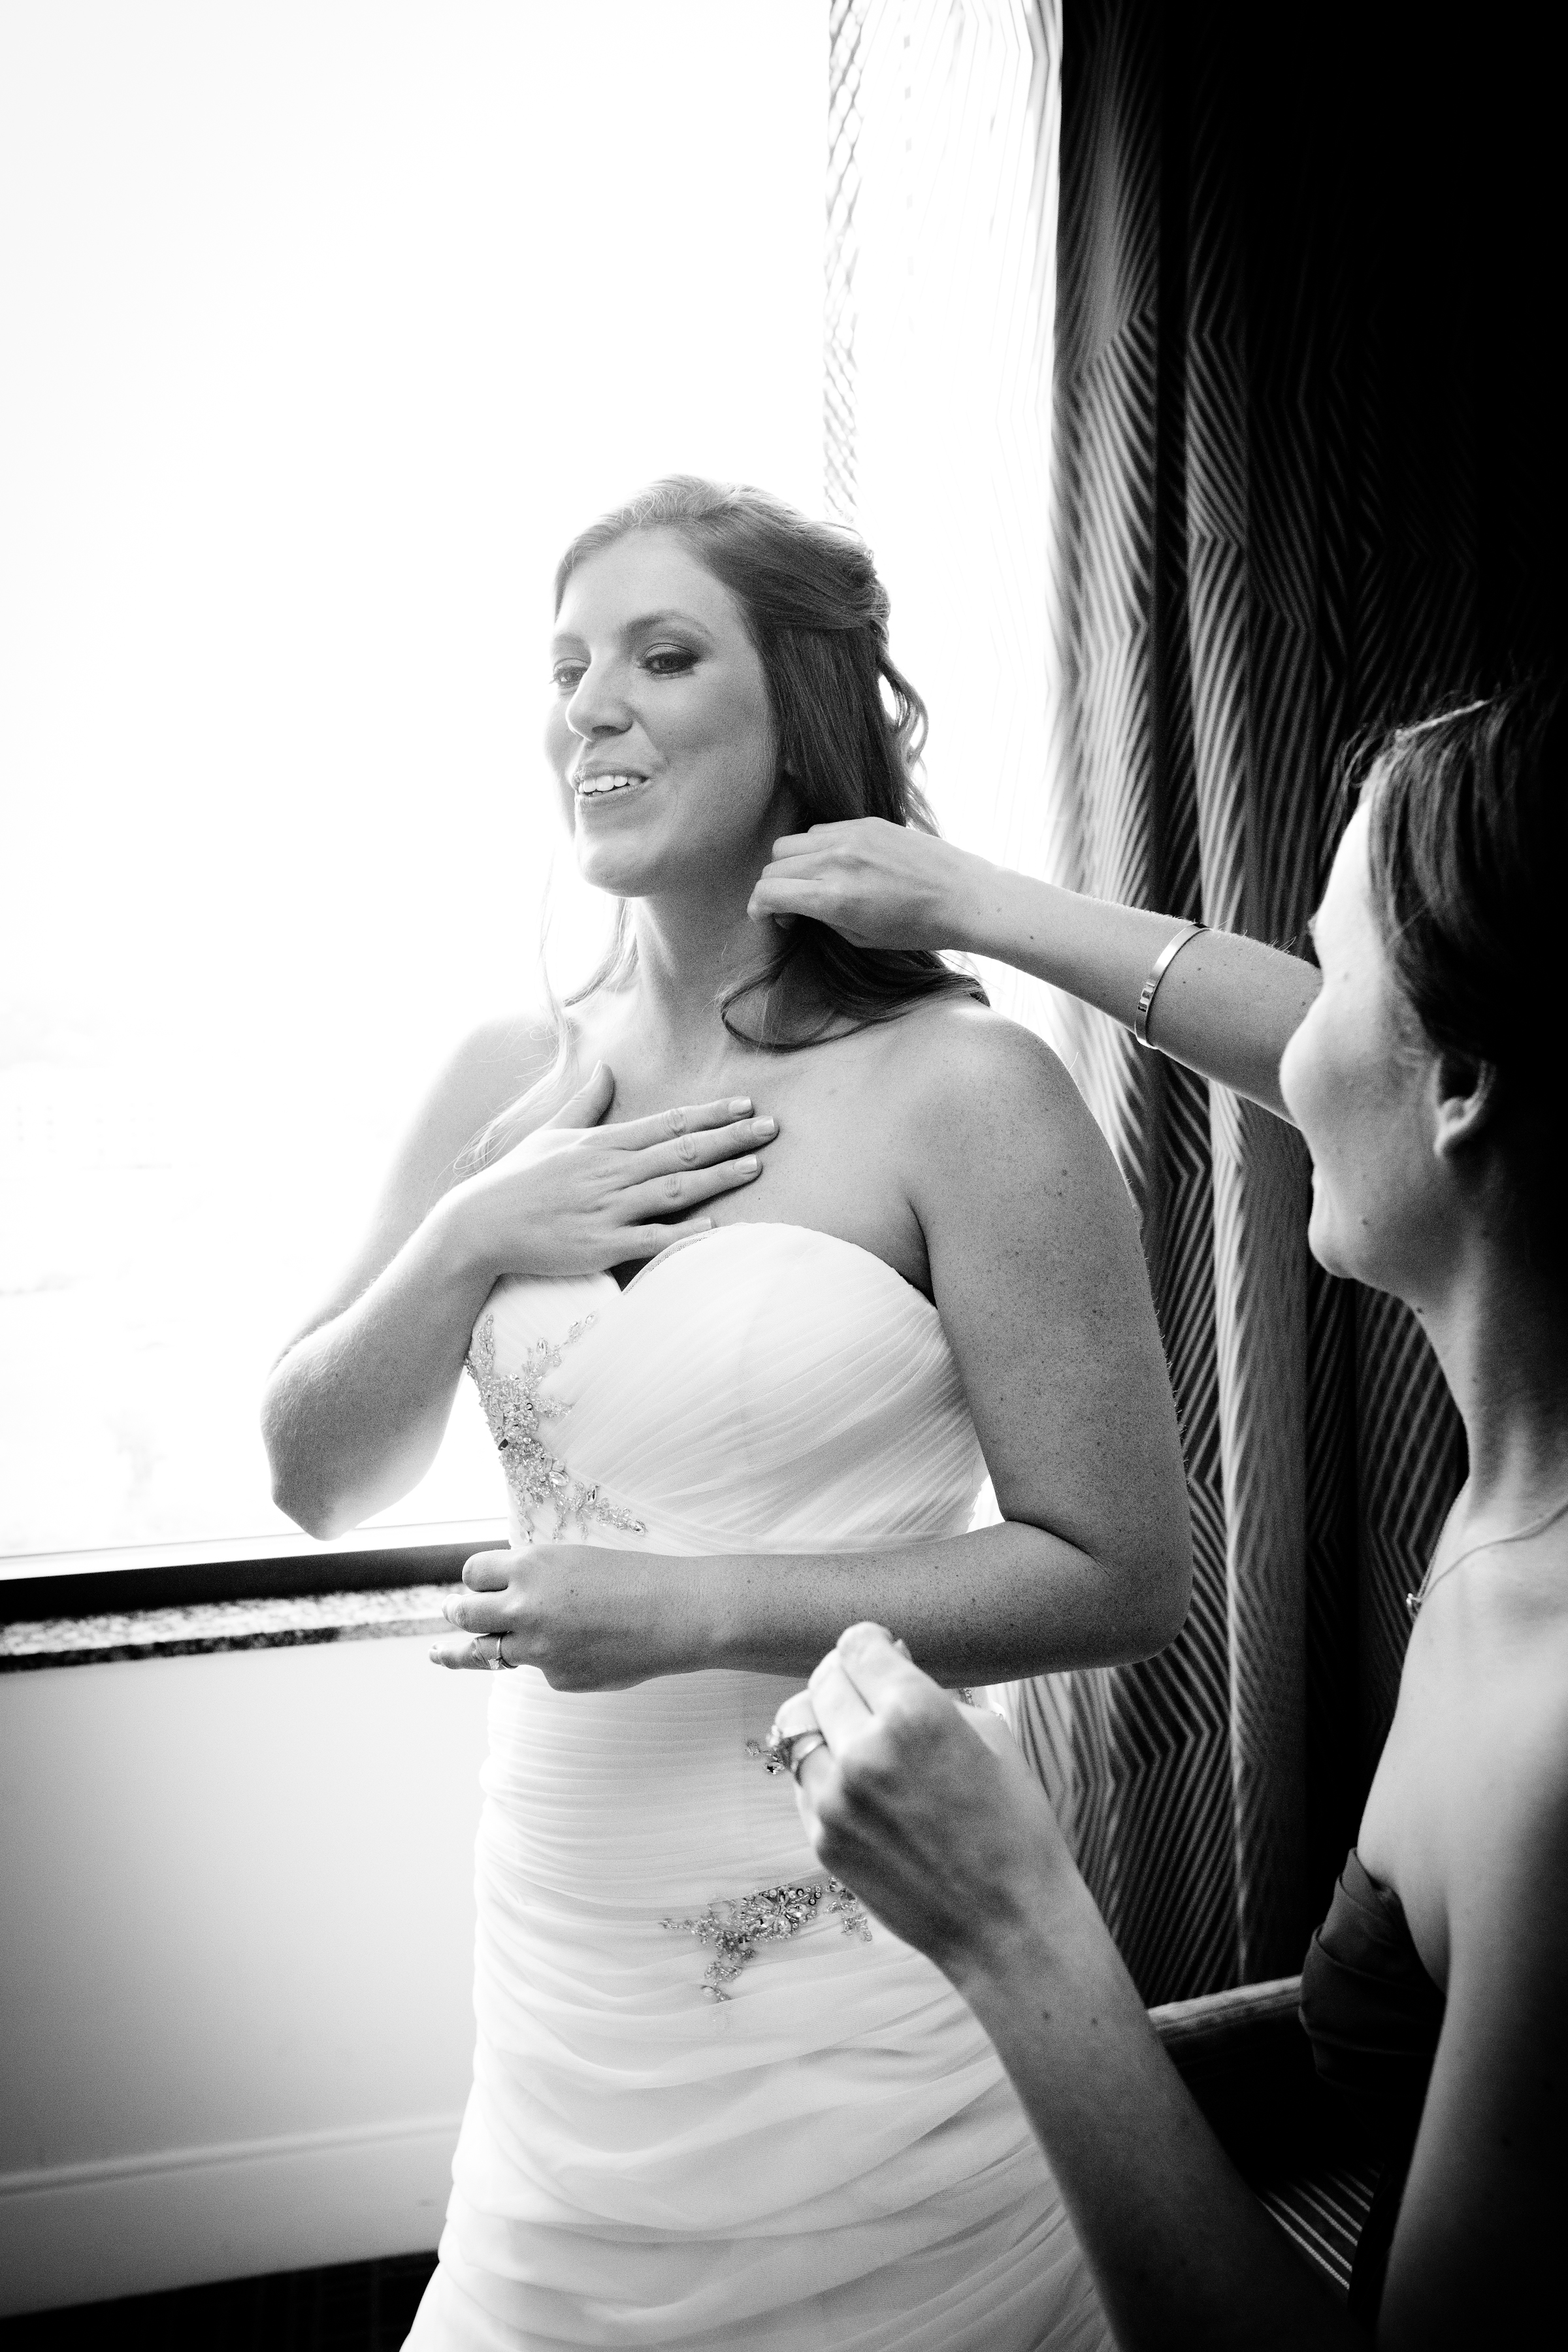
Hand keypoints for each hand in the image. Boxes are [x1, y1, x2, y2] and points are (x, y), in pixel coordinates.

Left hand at [428, 1541, 705, 1689]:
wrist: (676, 1613)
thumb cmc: (633, 1577)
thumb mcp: (574, 1559)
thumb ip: (534, 1577)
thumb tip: (502, 1595)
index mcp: (529, 1567)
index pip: (472, 1573)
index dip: (475, 1579)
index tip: (476, 1584)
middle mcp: (524, 1609)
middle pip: (464, 1613)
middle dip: (457, 1612)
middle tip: (452, 1613)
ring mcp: (538, 1650)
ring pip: (484, 1652)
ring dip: (463, 1651)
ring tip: (439, 1655)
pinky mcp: (557, 1678)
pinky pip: (540, 1668)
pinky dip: (552, 1660)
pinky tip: (586, 1650)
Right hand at [439, 1063, 776, 1281]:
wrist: (478, 1225)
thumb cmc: (517, 1179)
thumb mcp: (552, 1134)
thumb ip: (588, 1104)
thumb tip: (608, 1068)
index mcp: (602, 1144)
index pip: (667, 1123)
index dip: (710, 1114)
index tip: (746, 1105)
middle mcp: (609, 1172)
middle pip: (681, 1150)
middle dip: (731, 1138)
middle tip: (773, 1128)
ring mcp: (605, 1209)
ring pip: (674, 1189)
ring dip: (718, 1176)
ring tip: (756, 1166)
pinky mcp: (599, 1246)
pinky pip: (649, 1237)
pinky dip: (682, 1230)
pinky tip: (715, 1224)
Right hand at [747, 818, 977, 950]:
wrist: (964, 896)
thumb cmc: (917, 927)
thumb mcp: (861, 938)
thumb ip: (821, 918)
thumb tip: (794, 908)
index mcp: (833, 896)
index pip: (768, 891)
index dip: (758, 908)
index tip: (767, 918)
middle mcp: (836, 860)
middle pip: (774, 865)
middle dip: (773, 889)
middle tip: (791, 908)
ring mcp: (851, 835)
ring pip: (792, 843)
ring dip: (791, 865)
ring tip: (811, 884)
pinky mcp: (867, 822)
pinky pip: (820, 830)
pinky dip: (815, 848)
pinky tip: (836, 866)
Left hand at [790, 1623, 1076, 1985]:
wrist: (1008, 1924)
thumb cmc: (1015, 1825)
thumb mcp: (990, 1735)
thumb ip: (930, 1692)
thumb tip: (892, 1659)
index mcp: (914, 1714)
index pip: (857, 1645)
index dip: (872, 1643)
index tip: (882, 1650)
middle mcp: (864, 1751)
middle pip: (822, 1679)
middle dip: (846, 1674)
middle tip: (869, 1686)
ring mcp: (835, 1799)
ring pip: (796, 1725)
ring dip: (825, 1719)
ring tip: (856, 1731)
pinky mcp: (822, 1839)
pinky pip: (802, 1779)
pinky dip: (824, 1768)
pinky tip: (860, 1781)